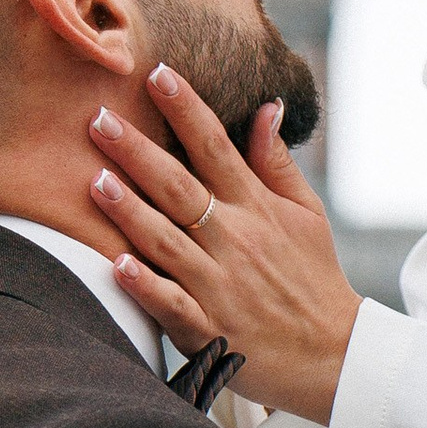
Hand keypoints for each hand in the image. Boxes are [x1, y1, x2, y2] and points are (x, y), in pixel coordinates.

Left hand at [88, 65, 363, 424]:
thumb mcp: (307, 214)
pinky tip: (115, 264)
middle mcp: (234, 240)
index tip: (156, 72)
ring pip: (165, 241)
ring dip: (129, 211)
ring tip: (94, 180)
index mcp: (256, 208)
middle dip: (136, 150)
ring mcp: (218, 285)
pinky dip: (144, 285)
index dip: (186, 108)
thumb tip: (264, 106)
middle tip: (97, 117)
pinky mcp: (208, 327)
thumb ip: (275, 162)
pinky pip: (170, 303)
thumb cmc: (313, 278)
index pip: (216, 146)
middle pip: (178, 186)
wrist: (332, 355)